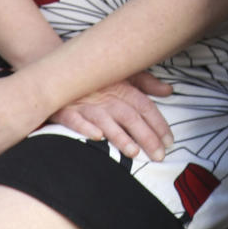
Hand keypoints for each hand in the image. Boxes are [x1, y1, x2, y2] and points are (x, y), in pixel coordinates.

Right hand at [49, 75, 173, 160]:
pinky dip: (86, 128)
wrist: (57, 72)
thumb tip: (169, 90)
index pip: (145, 107)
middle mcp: (106, 97)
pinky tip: (97, 137)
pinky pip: (75, 120)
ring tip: (133, 151)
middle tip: (159, 155)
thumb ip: (146, 83)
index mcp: (122, 88)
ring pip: (106, 120)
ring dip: (119, 136)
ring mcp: (85, 104)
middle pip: (130, 117)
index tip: (170, 142)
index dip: (159, 124)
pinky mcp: (64, 111)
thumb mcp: (123, 75)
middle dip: (146, 136)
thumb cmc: (95, 79)